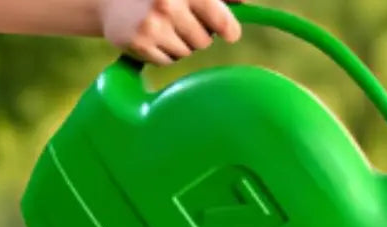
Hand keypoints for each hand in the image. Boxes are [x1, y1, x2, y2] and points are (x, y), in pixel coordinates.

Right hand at [99, 0, 241, 64]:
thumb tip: (247, 4)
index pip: (225, 24)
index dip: (228, 30)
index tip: (227, 32)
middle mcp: (168, 3)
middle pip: (205, 41)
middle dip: (196, 33)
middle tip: (177, 18)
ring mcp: (152, 24)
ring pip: (187, 52)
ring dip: (179, 43)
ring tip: (161, 25)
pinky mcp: (139, 42)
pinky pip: (167, 61)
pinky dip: (161, 52)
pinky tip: (149, 34)